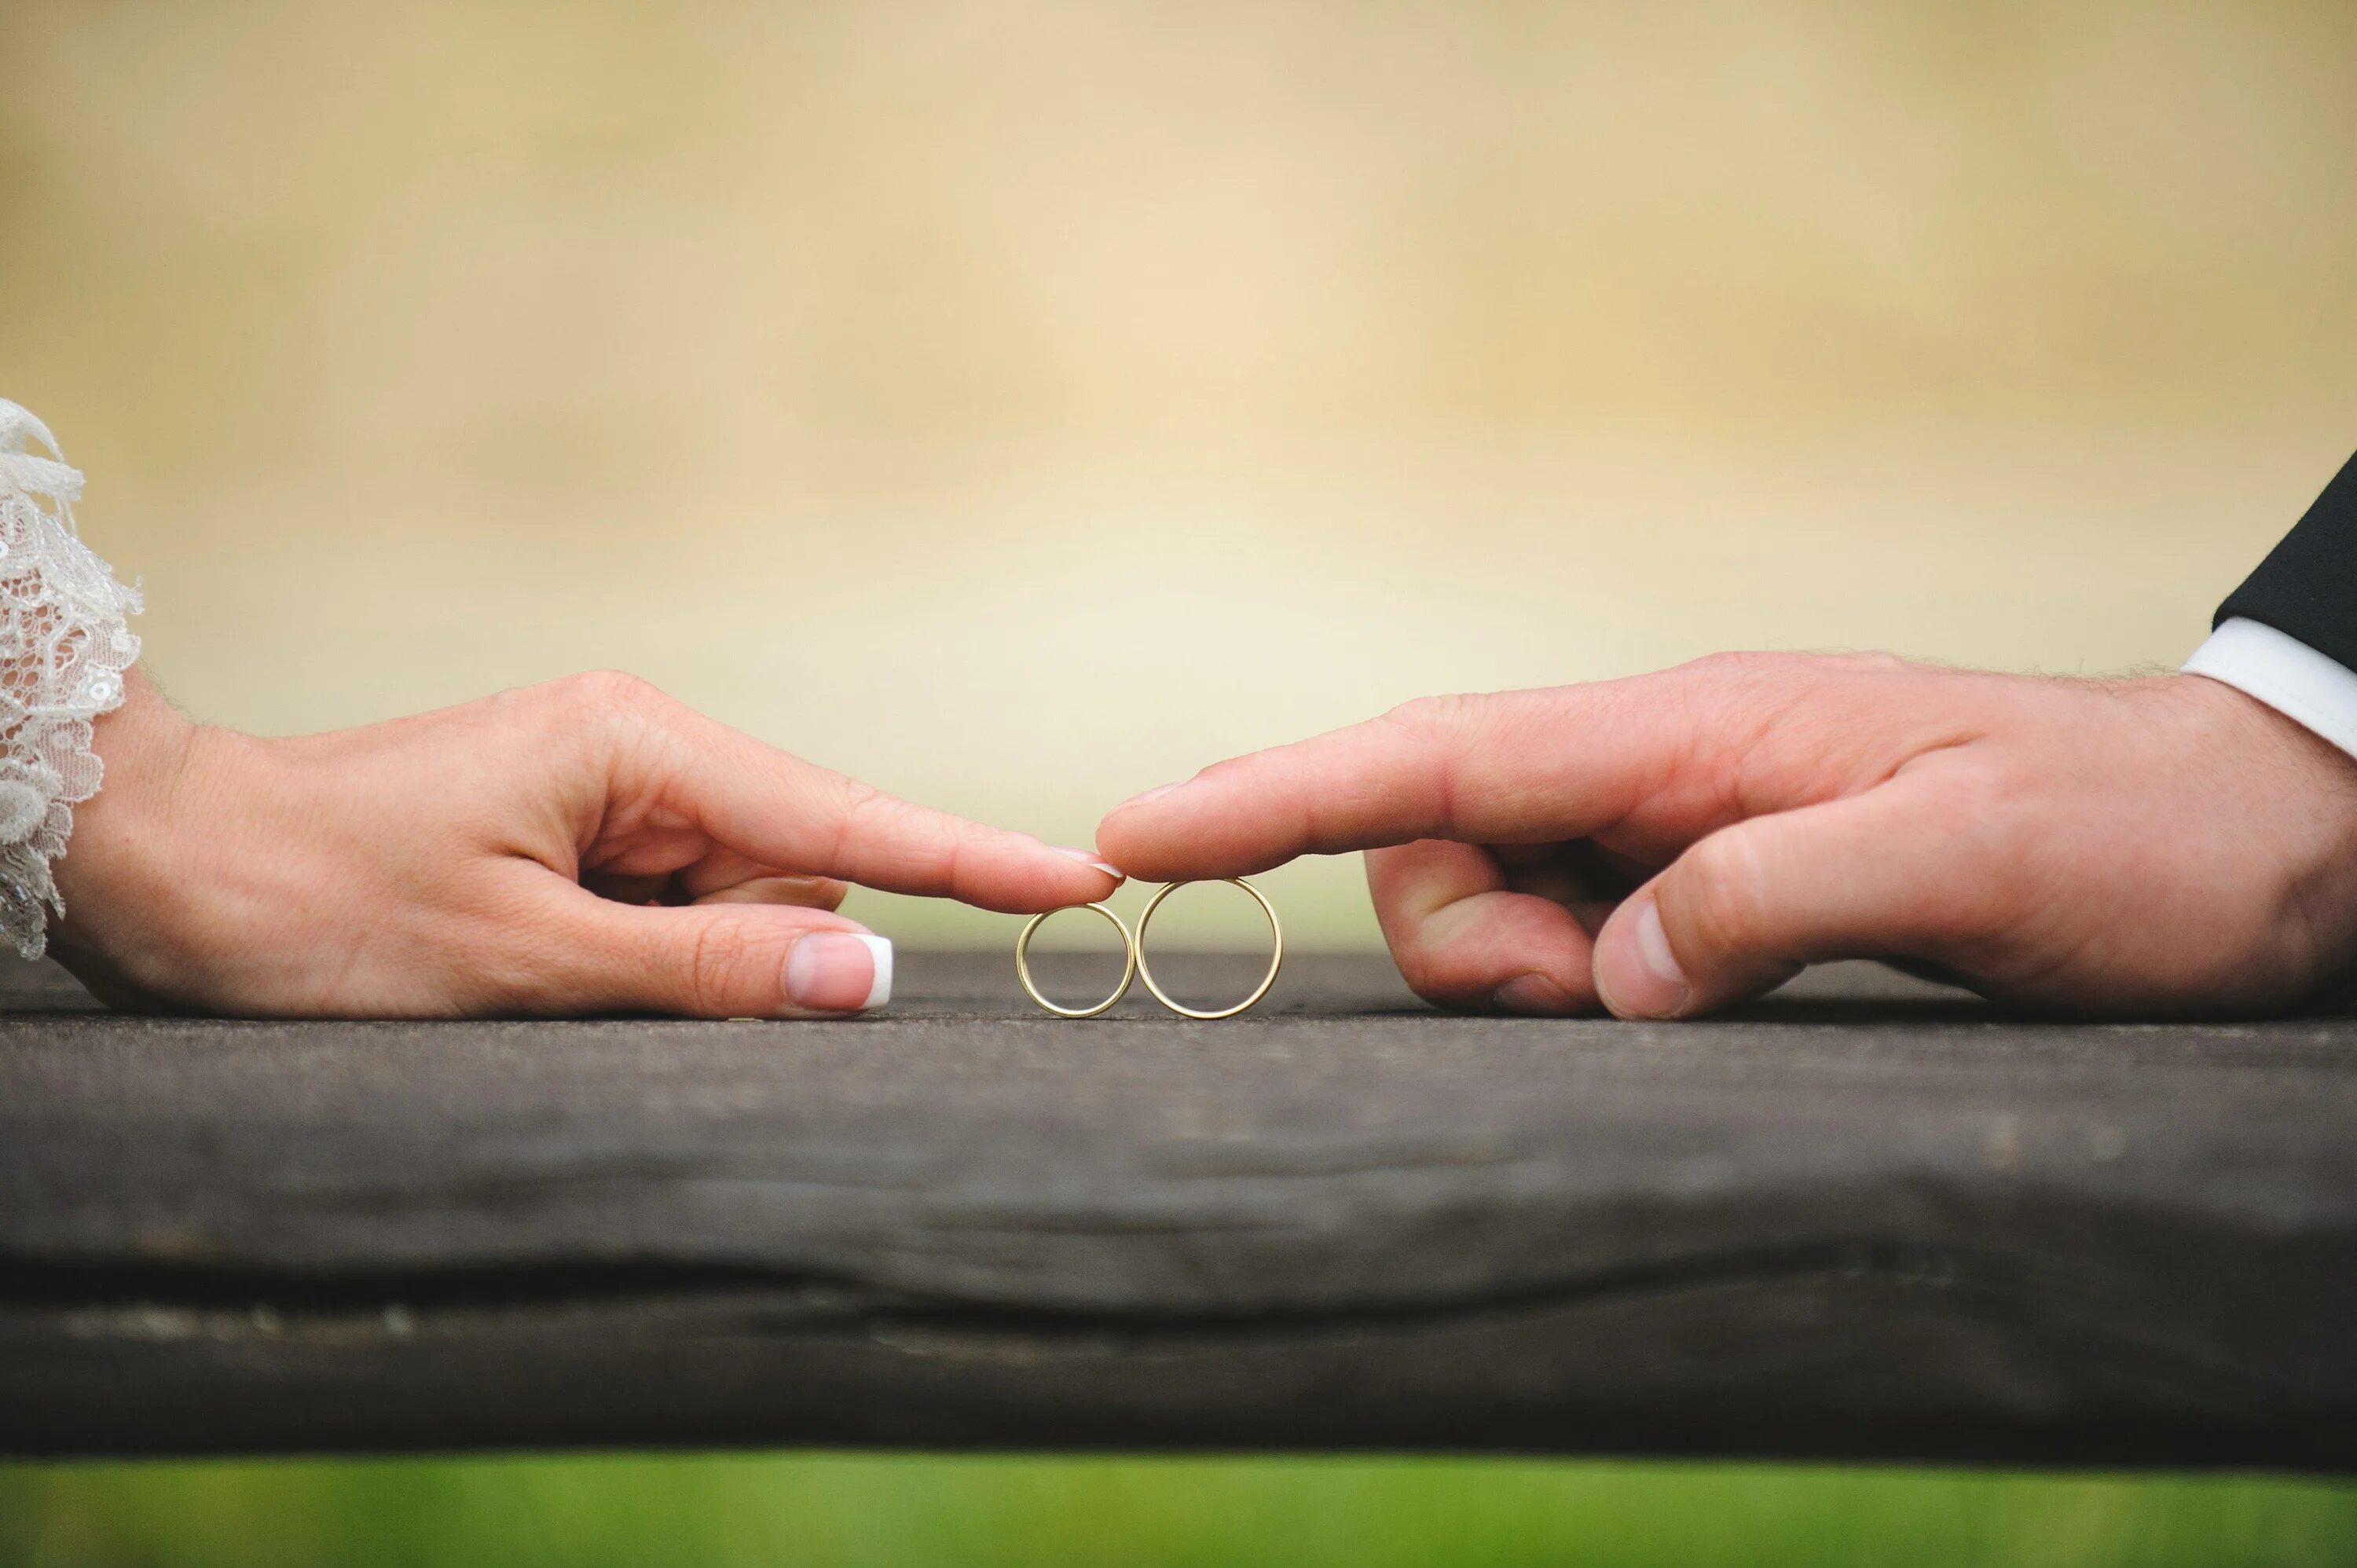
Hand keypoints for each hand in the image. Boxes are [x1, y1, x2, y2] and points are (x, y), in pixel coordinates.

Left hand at [50, 670, 1120, 1015]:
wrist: (167, 863)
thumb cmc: (322, 903)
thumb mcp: (521, 961)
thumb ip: (708, 973)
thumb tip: (873, 980)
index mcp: (643, 744)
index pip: (847, 821)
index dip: (973, 859)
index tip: (1091, 877)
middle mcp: (646, 751)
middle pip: (789, 880)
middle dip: (735, 954)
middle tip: (579, 972)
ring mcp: (615, 791)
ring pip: (733, 910)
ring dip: (668, 965)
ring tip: (525, 960)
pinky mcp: (584, 834)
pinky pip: (672, 915)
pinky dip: (635, 959)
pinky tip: (533, 957)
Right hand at [1097, 654, 2356, 1017]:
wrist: (2245, 830)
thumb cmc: (2122, 835)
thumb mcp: (1967, 863)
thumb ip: (1768, 902)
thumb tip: (1610, 973)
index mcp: (1691, 729)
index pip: (1438, 752)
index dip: (1273, 792)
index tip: (1133, 833)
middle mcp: (1660, 764)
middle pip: (1437, 835)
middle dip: (1460, 937)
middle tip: (1600, 995)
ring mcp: (1680, 823)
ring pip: (1496, 894)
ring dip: (1529, 971)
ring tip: (1676, 998)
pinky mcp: (1711, 885)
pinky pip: (1576, 932)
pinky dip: (1581, 980)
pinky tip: (1684, 993)